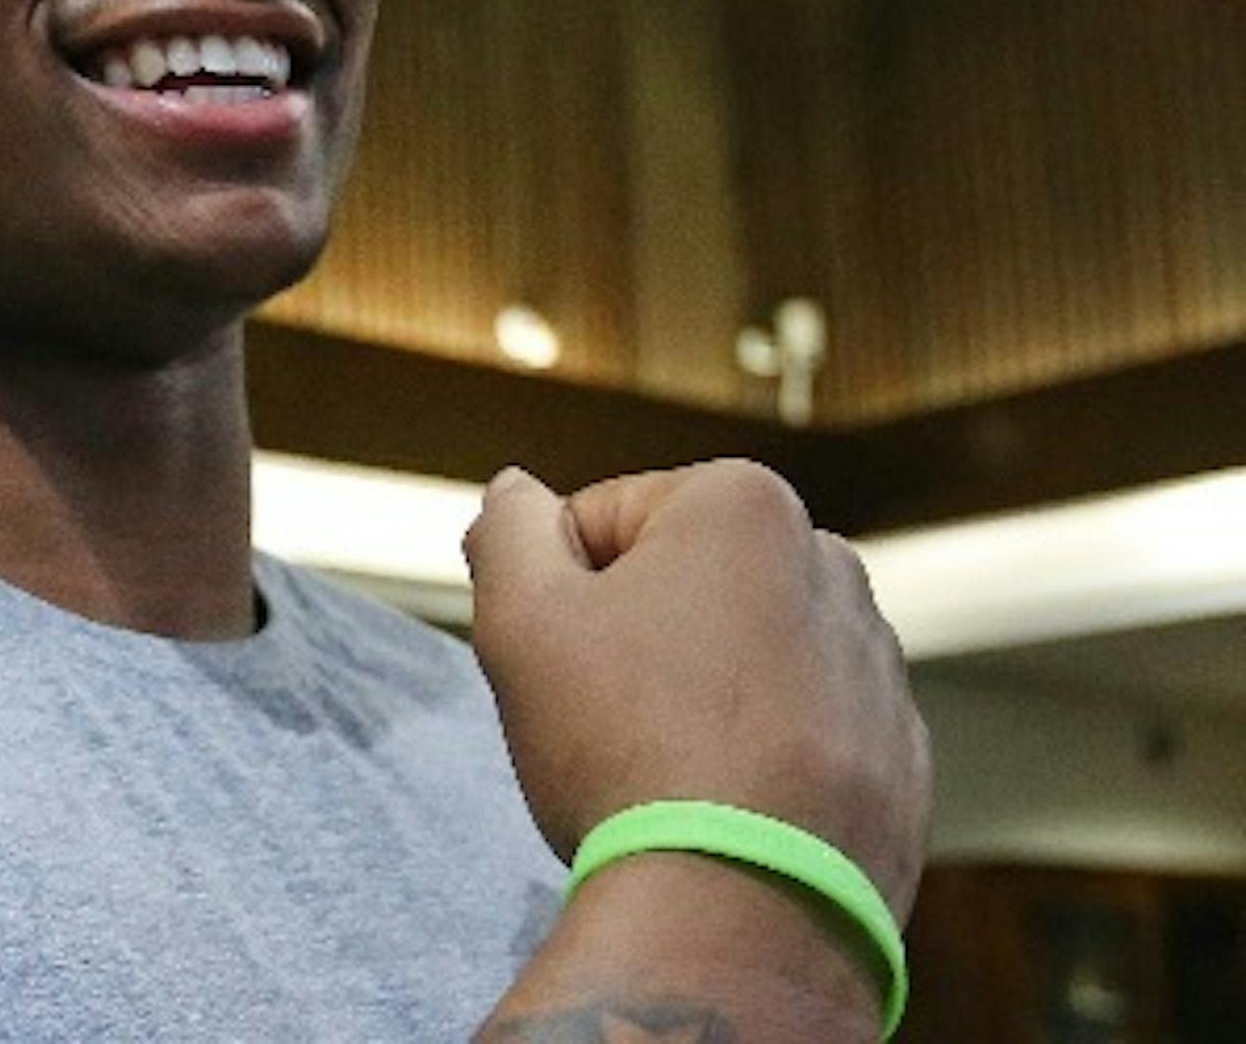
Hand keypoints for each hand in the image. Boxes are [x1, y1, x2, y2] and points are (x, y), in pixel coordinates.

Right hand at [463, 459, 929, 920]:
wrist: (738, 915)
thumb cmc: (622, 747)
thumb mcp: (522, 616)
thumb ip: (509, 529)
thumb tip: (516, 493)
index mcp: (745, 504)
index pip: (602, 521)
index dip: (559, 595)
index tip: (565, 664)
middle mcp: (831, 567)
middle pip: (681, 585)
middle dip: (637, 637)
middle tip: (606, 718)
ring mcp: (877, 667)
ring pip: (742, 658)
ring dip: (699, 696)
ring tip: (668, 770)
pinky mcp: (898, 758)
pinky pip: (800, 733)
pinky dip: (760, 757)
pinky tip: (723, 806)